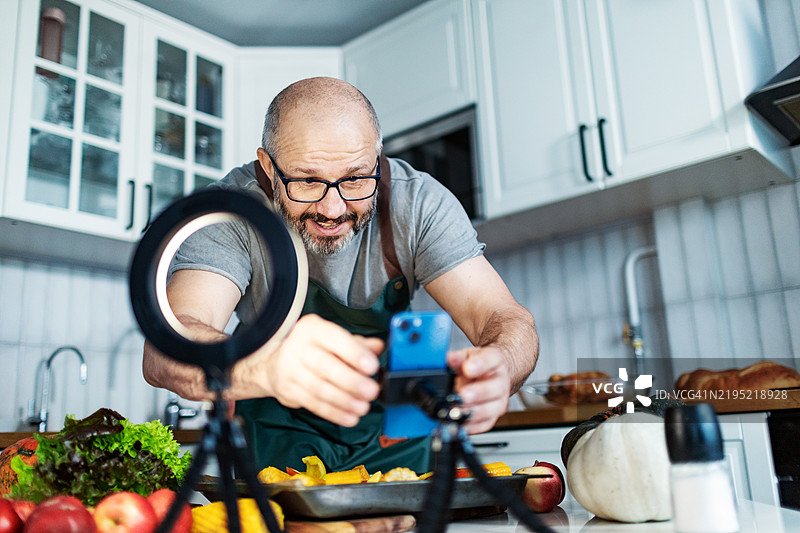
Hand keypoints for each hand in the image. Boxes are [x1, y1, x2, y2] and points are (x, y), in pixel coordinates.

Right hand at [233, 314, 383, 426]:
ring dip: (344, 401)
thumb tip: (378, 347)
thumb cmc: (312, 348)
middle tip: (371, 391)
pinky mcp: (288, 390)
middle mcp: (298, 347)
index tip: (372, 366)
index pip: (334, 339)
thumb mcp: (334, 339)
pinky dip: (333, 413)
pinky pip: (313, 404)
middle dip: (352, 381)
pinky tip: (349, 417)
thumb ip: (358, 344)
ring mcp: (290, 369)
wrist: (274, 362)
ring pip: (319, 388)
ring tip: (363, 407)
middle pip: (326, 366)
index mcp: (313, 329)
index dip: (354, 353)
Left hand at [448, 346, 510, 433]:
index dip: (480, 365)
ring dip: (474, 412)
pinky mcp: (493, 416)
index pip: (491, 359)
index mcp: (495, 360)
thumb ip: (458, 358)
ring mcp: (499, 400)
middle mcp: (501, 381)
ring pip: (492, 408)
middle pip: (495, 387)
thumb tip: (449, 359)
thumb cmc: (478, 365)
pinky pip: (485, 424)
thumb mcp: (467, 355)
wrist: (491, 375)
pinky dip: (472, 426)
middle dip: (478, 393)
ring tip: (458, 411)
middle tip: (462, 395)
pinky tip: (460, 424)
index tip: (467, 369)